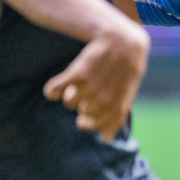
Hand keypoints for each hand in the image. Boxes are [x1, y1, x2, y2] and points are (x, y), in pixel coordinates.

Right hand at [42, 19, 149, 141]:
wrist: (123, 39)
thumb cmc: (124, 68)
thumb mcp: (128, 91)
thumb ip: (117, 115)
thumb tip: (104, 139)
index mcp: (119, 105)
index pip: (101, 127)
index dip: (93, 124)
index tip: (89, 116)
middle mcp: (105, 99)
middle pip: (83, 117)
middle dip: (83, 108)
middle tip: (88, 91)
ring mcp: (91, 87)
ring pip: (69, 102)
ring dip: (69, 95)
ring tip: (78, 83)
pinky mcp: (77, 73)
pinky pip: (54, 90)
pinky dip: (51, 90)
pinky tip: (55, 87)